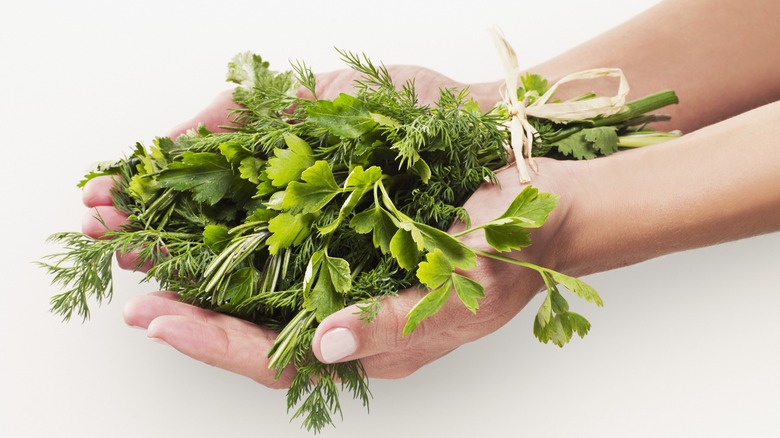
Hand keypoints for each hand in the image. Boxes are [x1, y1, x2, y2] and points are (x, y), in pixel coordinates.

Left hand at [82, 65, 563, 385]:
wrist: (547, 213)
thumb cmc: (512, 247)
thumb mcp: (464, 288)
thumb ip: (394, 322)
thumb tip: (326, 344)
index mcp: (381, 344)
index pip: (280, 360)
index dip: (216, 343)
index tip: (160, 320)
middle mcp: (360, 328)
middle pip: (260, 343)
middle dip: (194, 325)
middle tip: (135, 301)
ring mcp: (359, 297)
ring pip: (269, 310)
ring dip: (210, 293)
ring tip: (155, 272)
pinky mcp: (361, 263)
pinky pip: (292, 276)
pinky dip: (246, 264)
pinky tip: (215, 244)